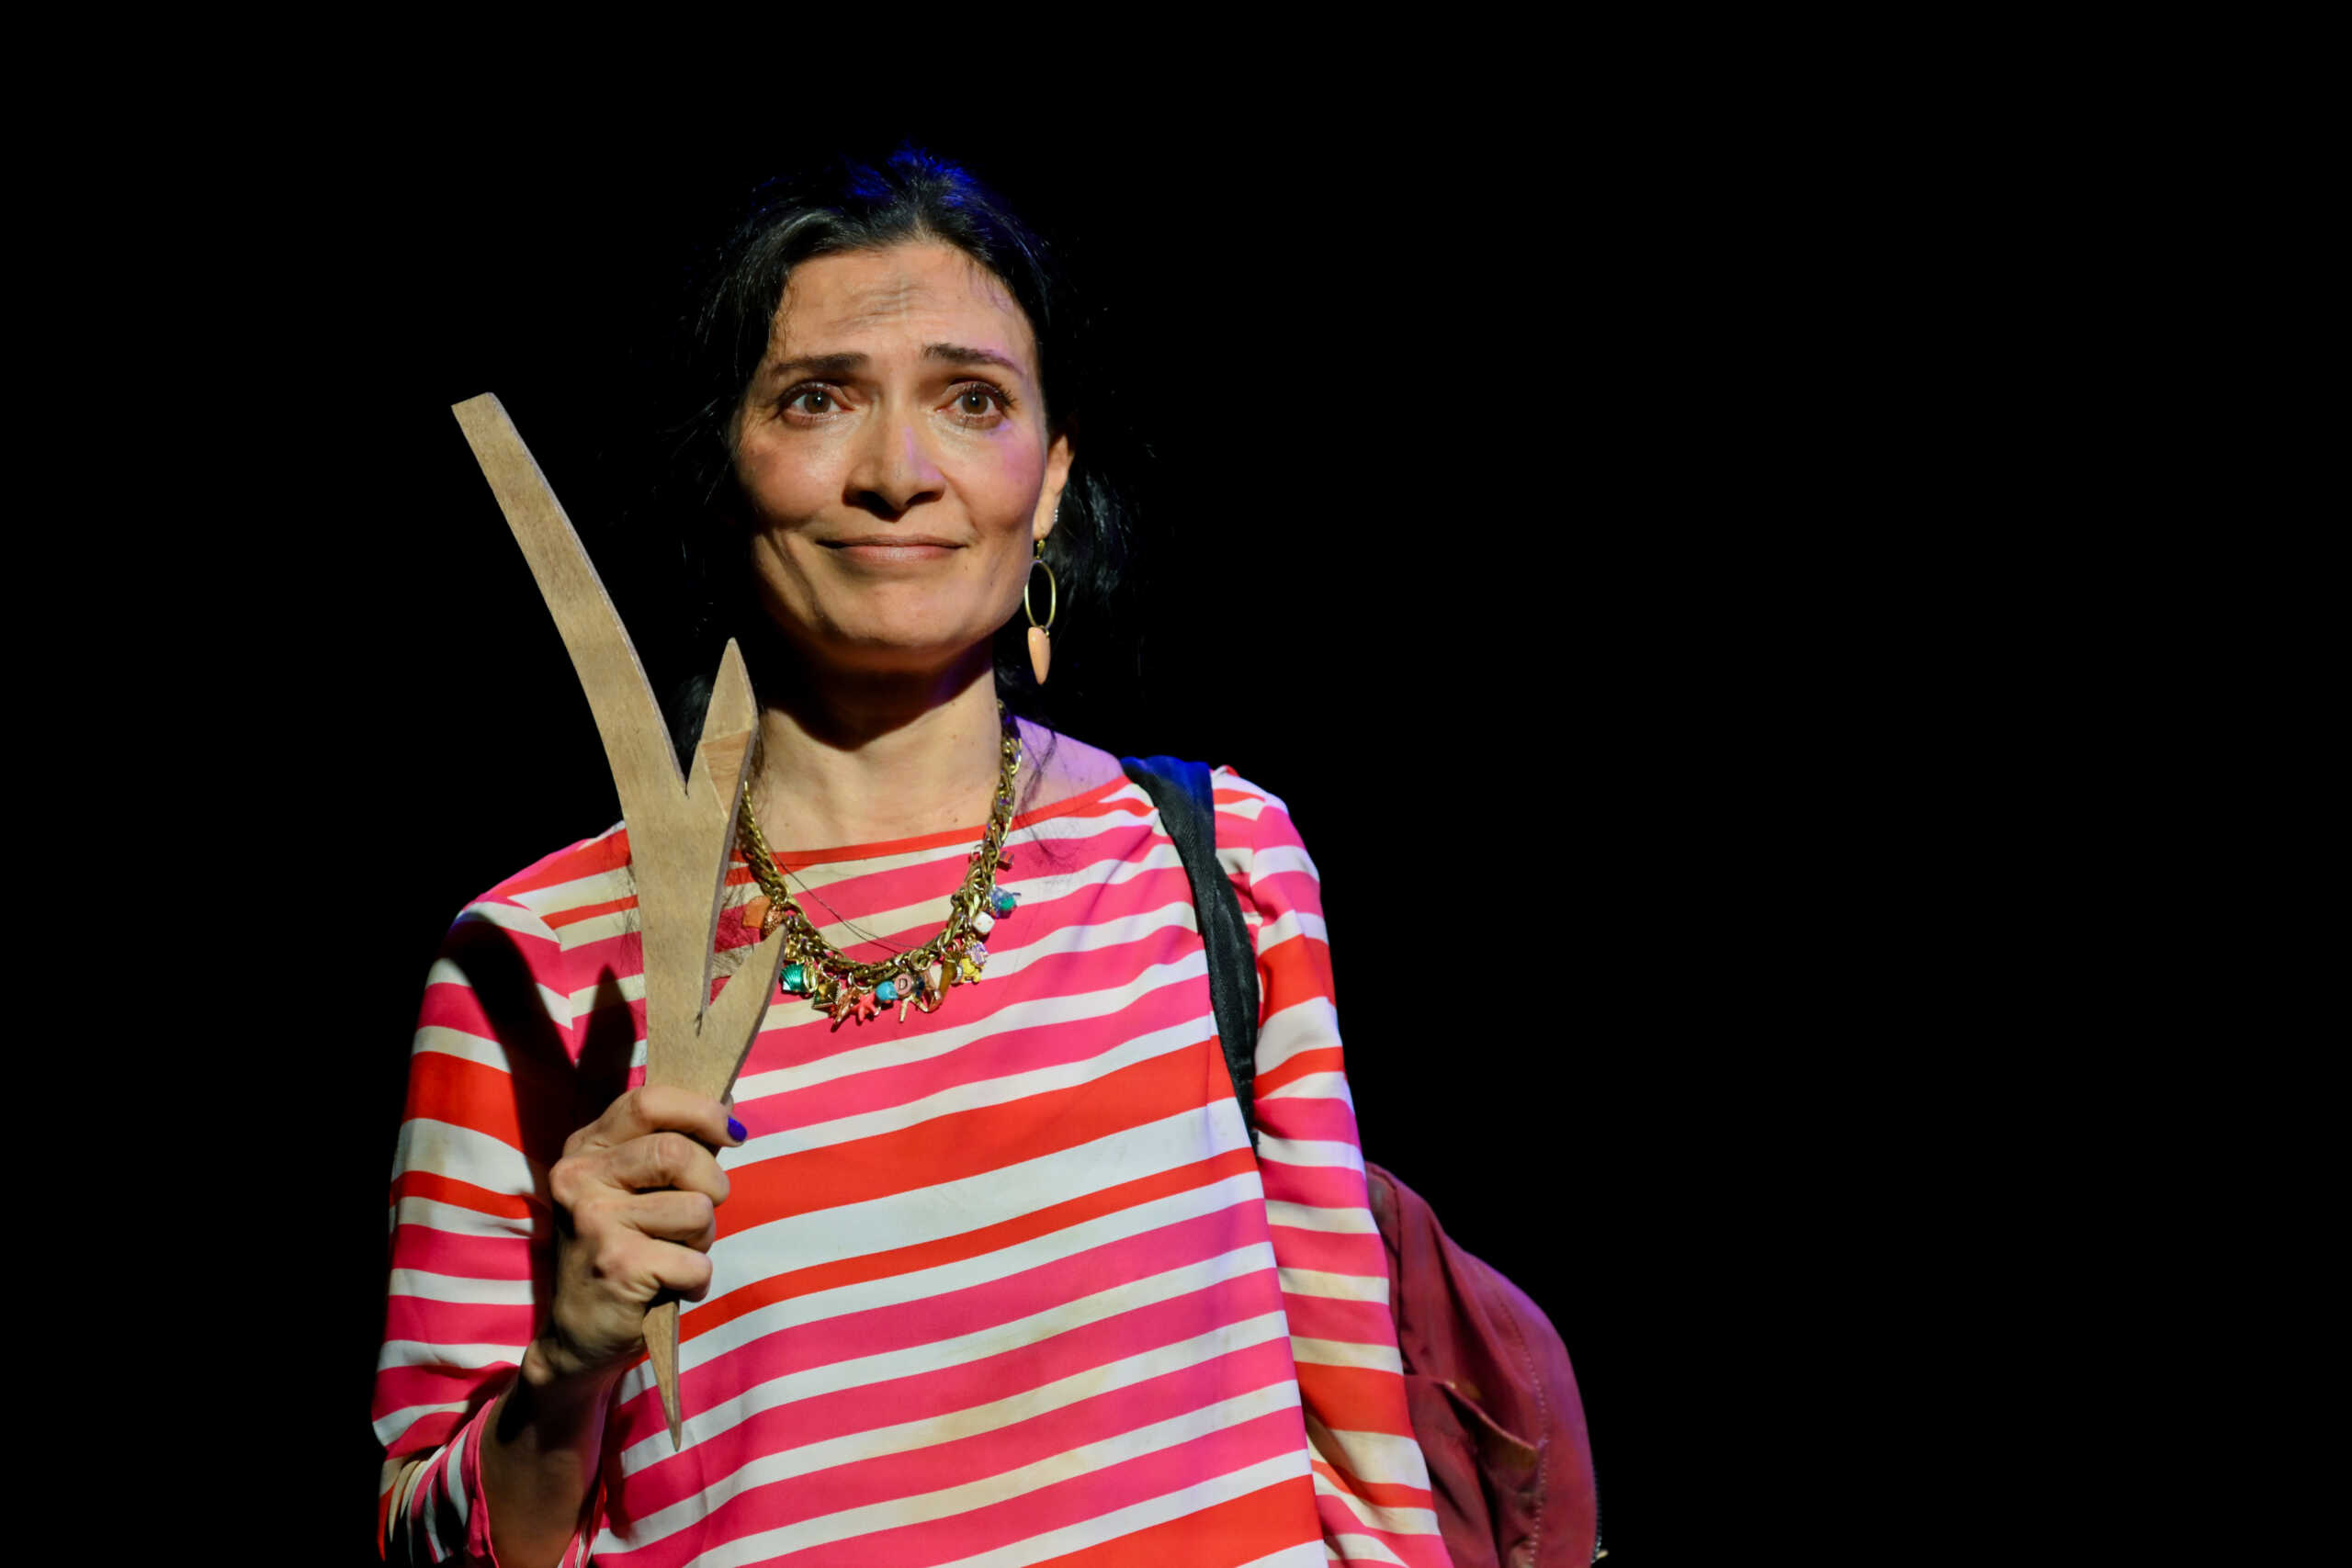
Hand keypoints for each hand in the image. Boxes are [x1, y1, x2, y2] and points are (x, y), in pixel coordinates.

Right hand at [531, 1084, 743, 1385]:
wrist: (577, 1335)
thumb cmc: (622, 1249)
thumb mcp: (630, 1188)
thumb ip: (667, 1145)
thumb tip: (728, 1105)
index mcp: (586, 1148)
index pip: (648, 1101)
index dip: (701, 1111)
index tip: (731, 1133)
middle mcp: (580, 1177)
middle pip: (677, 1153)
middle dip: (712, 1184)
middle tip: (701, 1213)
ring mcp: (595, 1221)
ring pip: (697, 1209)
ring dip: (703, 1239)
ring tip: (674, 1255)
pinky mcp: (617, 1265)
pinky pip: (695, 1262)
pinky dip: (696, 1280)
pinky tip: (668, 1287)